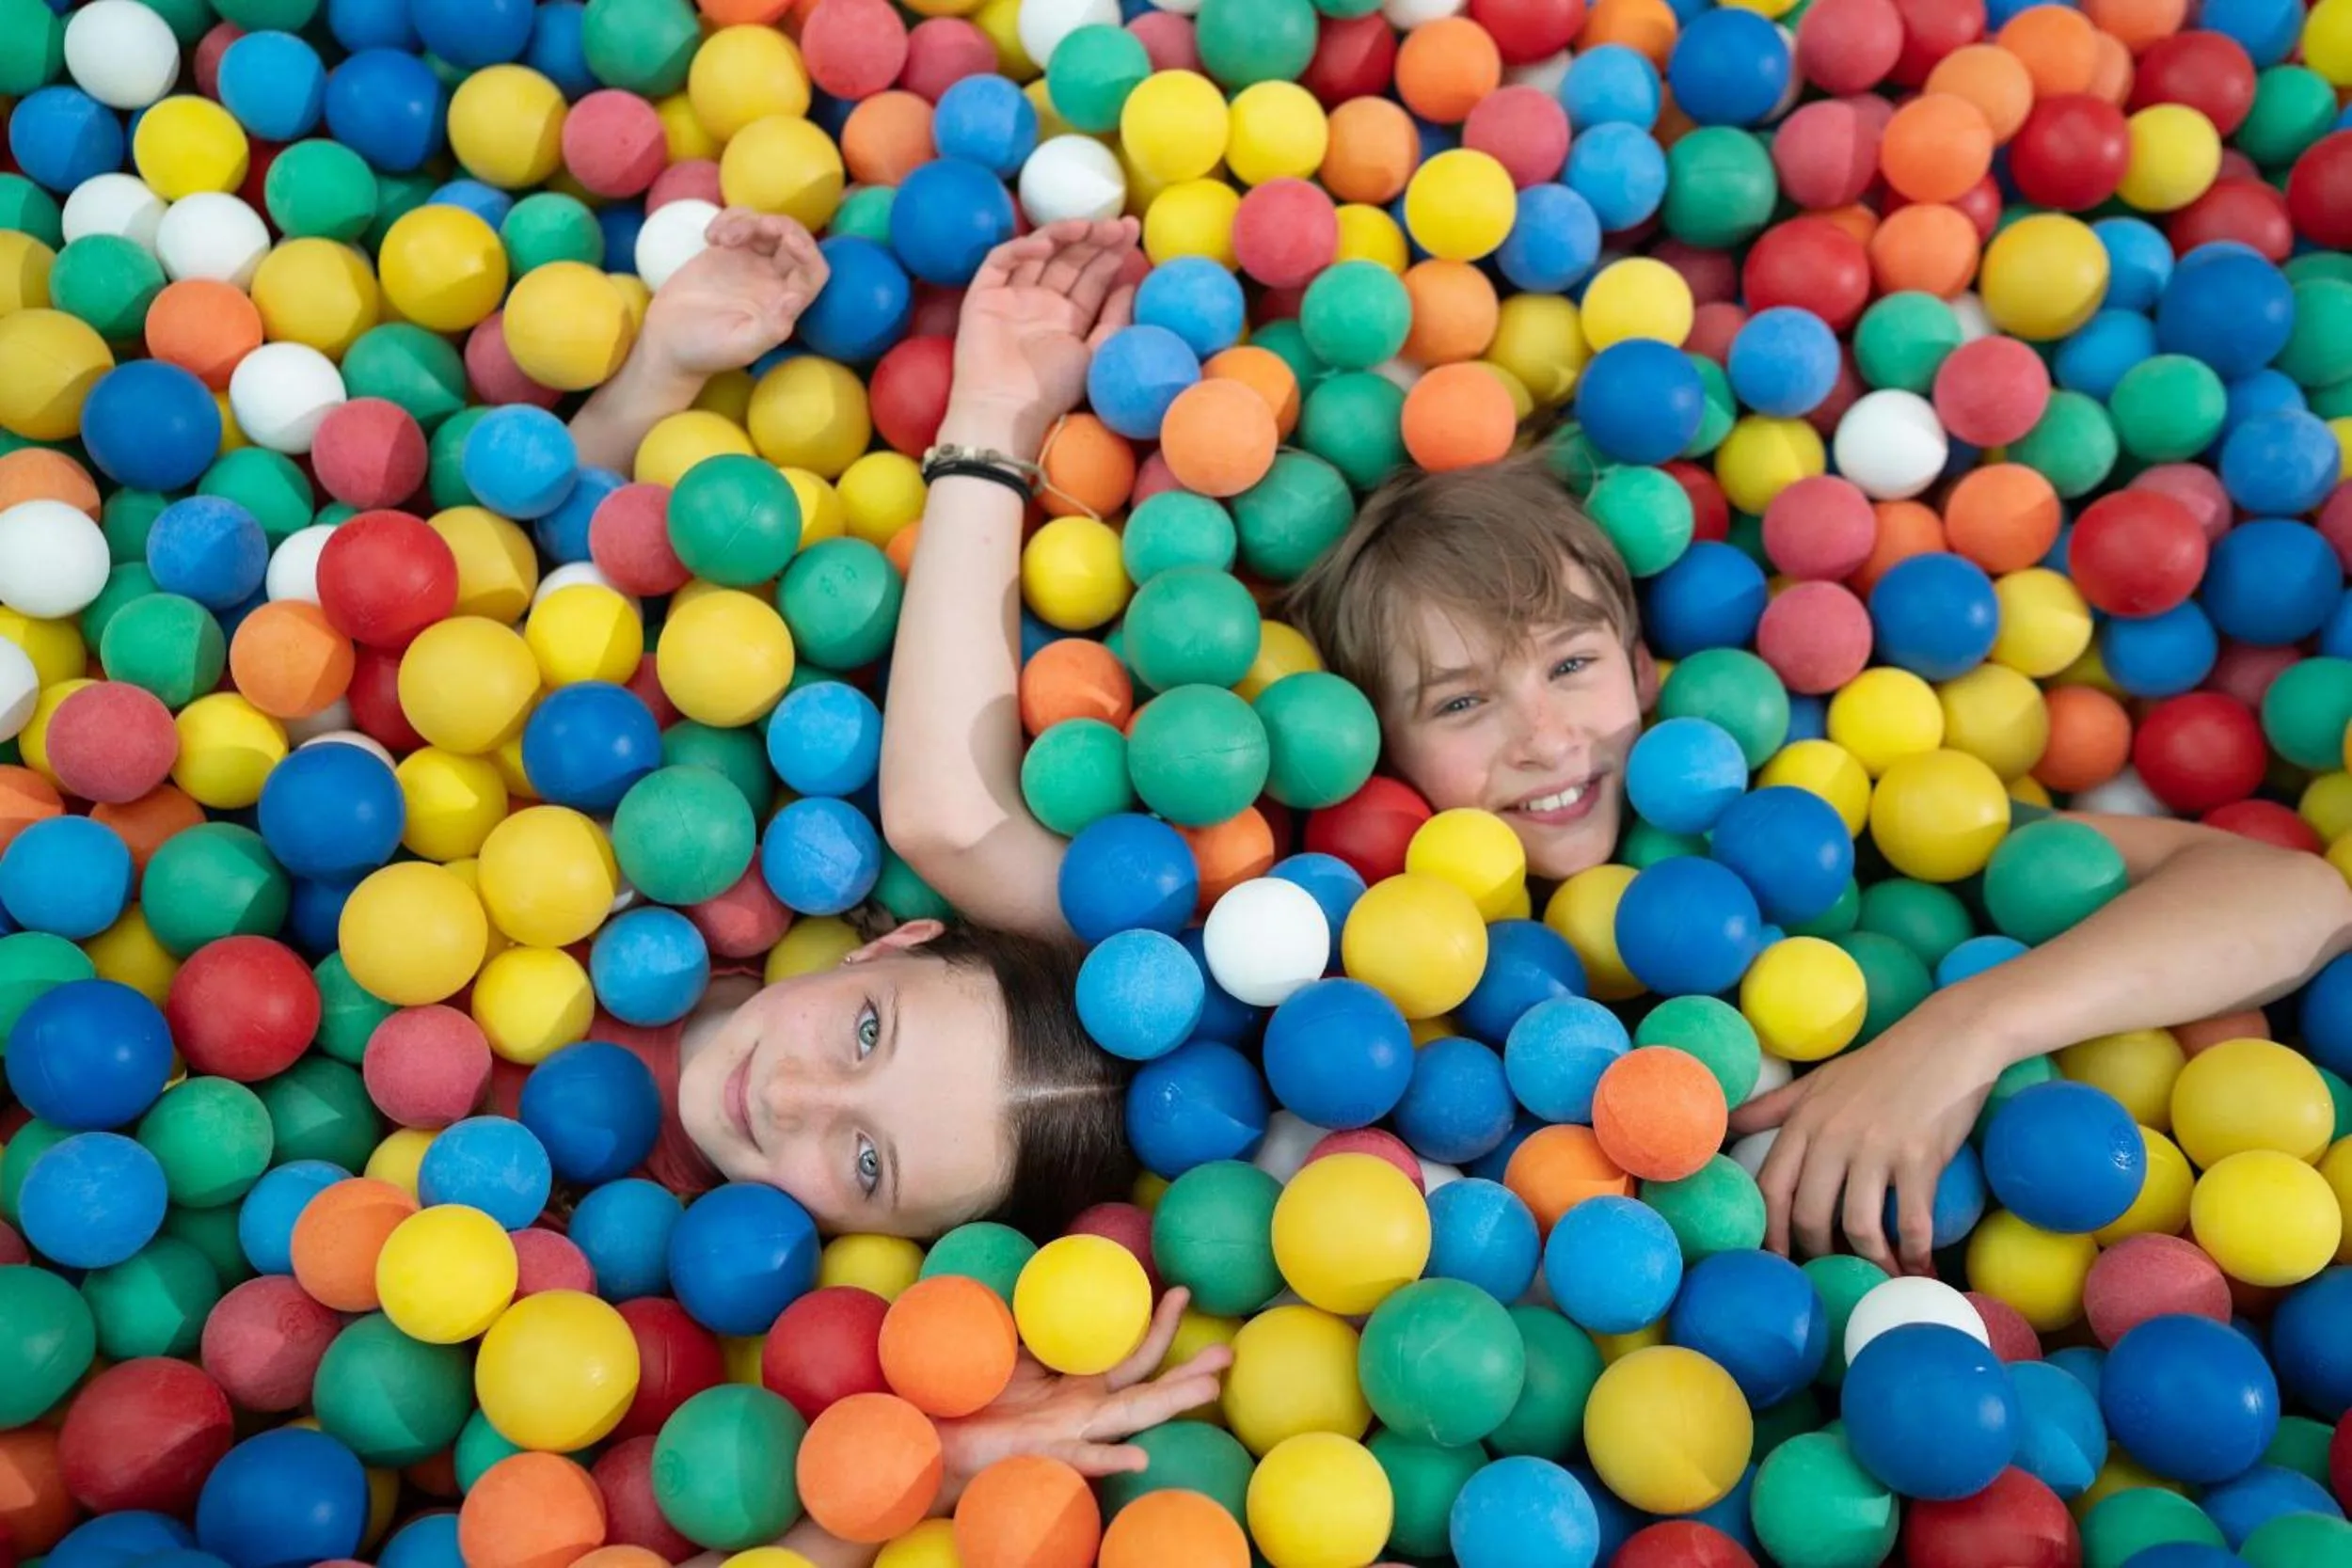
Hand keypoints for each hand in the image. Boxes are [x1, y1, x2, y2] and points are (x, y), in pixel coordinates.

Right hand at [640, 208, 829, 378]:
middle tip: (751, 228)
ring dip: (749, 221)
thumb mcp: (740, 346)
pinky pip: (741, 222)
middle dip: (779, 226)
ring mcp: (751, 263)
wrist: (668, 341)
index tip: (788, 241)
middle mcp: (774, 280)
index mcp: (785, 303)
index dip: (808, 254)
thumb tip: (796, 299)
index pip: (813, 271)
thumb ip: (771, 329)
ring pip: (767, 227)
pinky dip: (730, 219)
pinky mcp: (728, 252)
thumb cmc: (706, 351)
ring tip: (719, 240)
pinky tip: (709, 238)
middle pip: (794, 241)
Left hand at [935, 1288, 1231, 1493]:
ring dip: (1170, 1403)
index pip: (1131, 1354)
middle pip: (1148, 1387)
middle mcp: (1082, 1411)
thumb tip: (1040, 1273)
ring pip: (1130, 1417)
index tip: (1182, 1292)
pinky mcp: (1044, 1454)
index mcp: (1078, 1385)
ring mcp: (1068, 1434)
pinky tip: (1140, 1457)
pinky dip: (1110, 1459)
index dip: (1157, 1325)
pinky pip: (1082, 1459)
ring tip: (1209, 1392)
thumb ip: (1029, 1317)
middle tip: (1227, 1352)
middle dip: (1188, 1371)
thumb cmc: (972, 1392)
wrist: (937, 1433)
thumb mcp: (1005, 1344)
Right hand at [947, 217, 1140, 459]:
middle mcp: (1040, 301)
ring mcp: (1012, 295)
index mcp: (1067, 317)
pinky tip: (1046, 245)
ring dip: (1063, 235)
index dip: (1110, 252)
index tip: (1131, 232)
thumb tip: (1131, 286)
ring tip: (1090, 226)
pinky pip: (1001, 261)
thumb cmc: (1051, 392)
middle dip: (1094, 238)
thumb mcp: (1095, 354)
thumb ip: (1114, 320)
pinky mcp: (984, 294)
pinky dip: (1021, 249)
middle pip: (1068, 259)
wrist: (1006, 410)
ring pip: (1038, 253)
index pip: (1090, 275)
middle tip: (1119, 224)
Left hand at [1731, 1010, 2010, 1277]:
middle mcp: (1833, 1137)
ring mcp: (1876, 1148)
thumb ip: (1772, 1107)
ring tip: (1880, 1275)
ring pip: (1857, 1226)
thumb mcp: (1818, 1081)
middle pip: (1809, 1216)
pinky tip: (1920, 1267)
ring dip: (1870, 1262)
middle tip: (1835, 1272)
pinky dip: (1916, 1253)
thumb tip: (1726, 1122)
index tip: (1777, 1259)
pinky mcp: (1920, 1158)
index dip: (1769, 1231)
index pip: (1770, 1187)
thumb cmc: (1881, 1063)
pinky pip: (1912, 1222)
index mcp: (1804, 1121)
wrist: (1949, 1039)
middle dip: (1819, 1254)